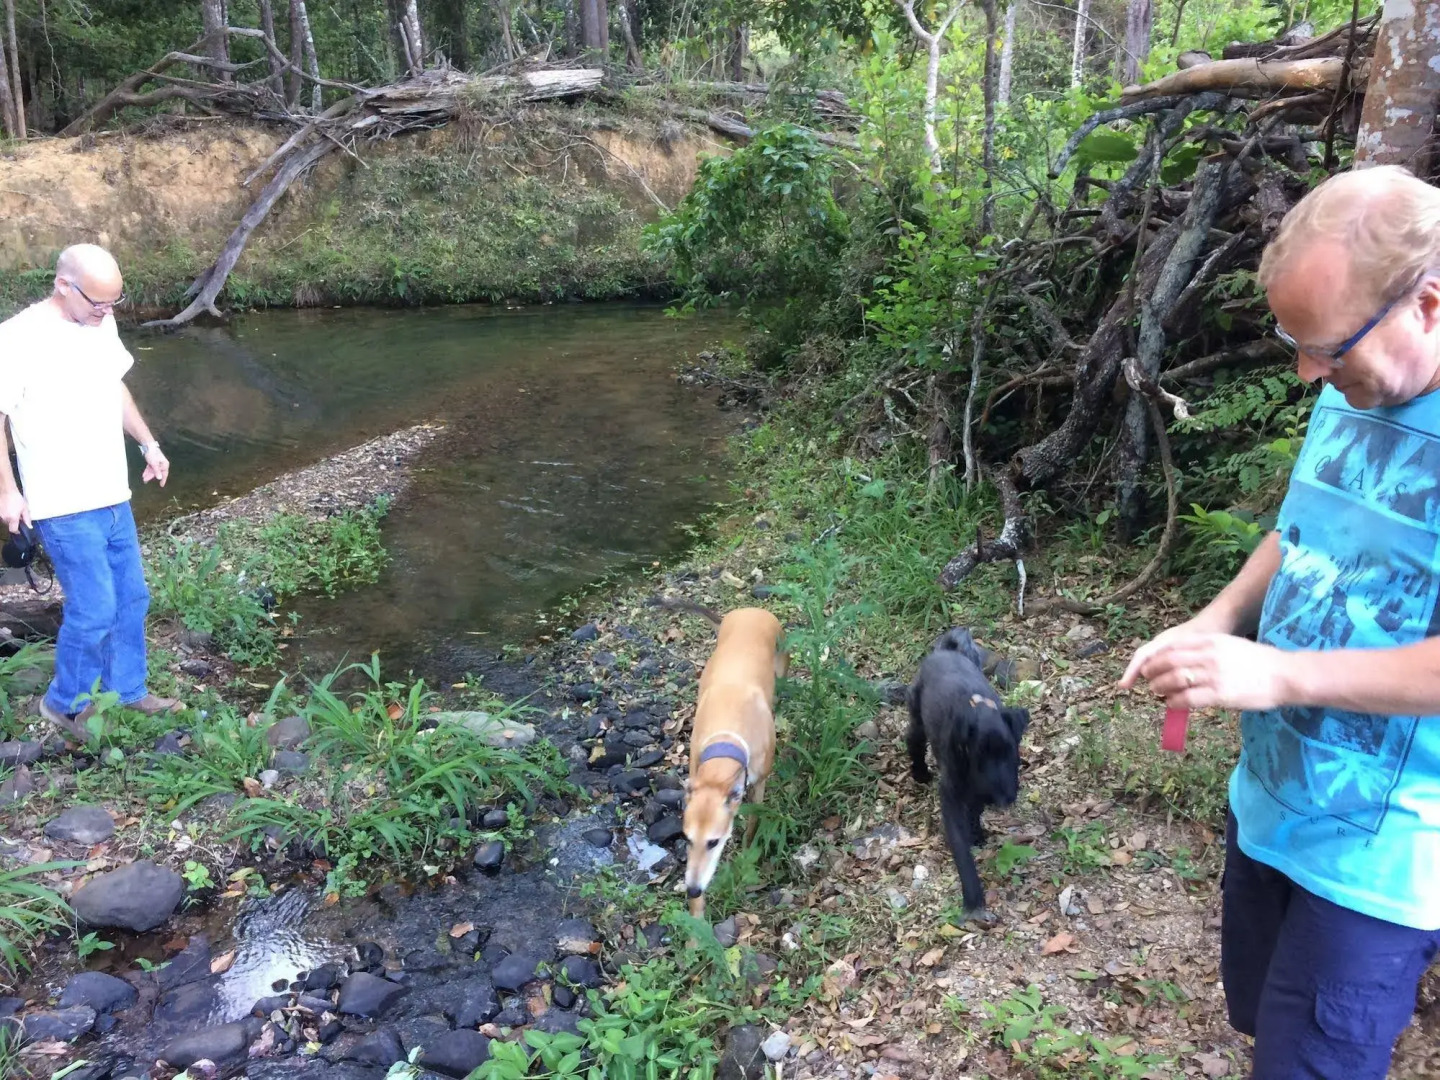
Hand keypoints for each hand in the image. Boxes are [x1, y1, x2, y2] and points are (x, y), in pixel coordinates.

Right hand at [0, 490, 28, 532]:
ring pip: (5, 520)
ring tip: (13, 510)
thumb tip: (29, 526)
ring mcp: (0, 514)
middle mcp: (5, 518)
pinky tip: (8, 508)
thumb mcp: (25, 508)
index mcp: (12, 518)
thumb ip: (27, 518)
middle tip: (18, 516)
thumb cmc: (16, 498)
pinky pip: (2, 515)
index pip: (13, 530)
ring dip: (9, 518)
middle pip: (9, 525)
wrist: (6, 490)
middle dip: (14, 522)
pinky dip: (5, 514)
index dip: (17, 531)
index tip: (20, 529)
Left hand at [142, 445, 169, 487]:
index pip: (165, 474)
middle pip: (157, 473)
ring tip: (143, 478)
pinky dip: (147, 471)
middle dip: (151, 476)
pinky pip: (150, 468)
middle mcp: (162, 464)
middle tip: (145, 480)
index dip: (163, 480)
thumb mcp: (154, 464)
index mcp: (165, 465)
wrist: (148, 446)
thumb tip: (160, 478)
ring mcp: (157, 463)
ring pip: (153, 471)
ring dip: (148, 474)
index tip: (161, 485)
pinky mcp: (153, 462)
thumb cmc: (152, 454)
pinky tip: (144, 474)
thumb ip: (157, 471)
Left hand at [1120, 630, 1296, 711]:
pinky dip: (1174, 701)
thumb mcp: (1230, 646)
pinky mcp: (1220, 695)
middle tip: (1147, 679)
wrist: (1286, 675)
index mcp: (1211, 641)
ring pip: (1174, 680)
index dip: (1156, 657)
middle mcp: (1209, 655)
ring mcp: (1214, 675)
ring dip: (1160, 686)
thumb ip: (1207, 650)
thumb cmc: (1260, 662)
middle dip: (1153, 671)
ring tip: (1156, 691)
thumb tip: (1186, 660)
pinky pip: (1187, 698)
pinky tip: (1171, 703)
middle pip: (1169, 662)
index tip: (1148, 664)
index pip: (1173, 647)